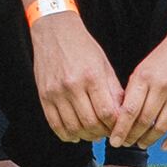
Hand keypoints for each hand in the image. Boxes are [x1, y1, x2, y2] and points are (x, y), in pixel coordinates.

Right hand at [29, 9, 123, 143]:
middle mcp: (73, 85)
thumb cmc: (82, 47)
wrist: (54, 31)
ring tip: (92, 133)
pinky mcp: (44, 96)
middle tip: (107, 133)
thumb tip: (122, 114)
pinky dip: (66, 134)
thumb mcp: (104, 64)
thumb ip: (113, 90)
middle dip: (102, 133)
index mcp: (92, 76)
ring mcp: (56, 92)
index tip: (119, 127)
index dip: (115, 125)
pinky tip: (75, 135)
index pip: (107, 112)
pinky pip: (55, 123)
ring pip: (73, 127)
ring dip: (86, 136)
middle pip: (91, 123)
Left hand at [114, 26, 166, 152]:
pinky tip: (164, 145)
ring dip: (150, 139)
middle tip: (126, 144)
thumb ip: (134, 90)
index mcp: (145, 76)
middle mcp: (162, 86)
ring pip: (162, 126)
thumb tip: (120, 118)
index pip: (129, 110)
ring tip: (142, 144)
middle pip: (144, 121)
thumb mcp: (144, 68)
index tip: (114, 141)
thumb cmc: (166, 56)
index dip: (120, 129)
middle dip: (132, 136)